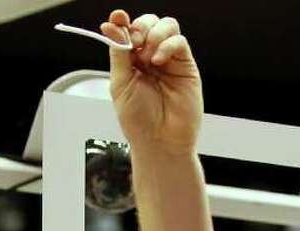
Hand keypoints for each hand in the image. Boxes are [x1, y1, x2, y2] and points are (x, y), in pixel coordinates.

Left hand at [100, 9, 201, 154]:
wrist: (159, 142)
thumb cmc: (139, 122)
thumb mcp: (120, 84)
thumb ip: (118, 53)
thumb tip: (112, 26)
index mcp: (132, 61)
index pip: (128, 31)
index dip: (123, 21)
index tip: (117, 19)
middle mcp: (151, 58)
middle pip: (149, 23)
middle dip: (139, 27)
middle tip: (134, 43)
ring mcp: (170, 61)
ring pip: (167, 26)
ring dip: (154, 34)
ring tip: (147, 57)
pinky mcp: (186, 67)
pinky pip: (179, 42)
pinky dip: (167, 45)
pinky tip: (158, 61)